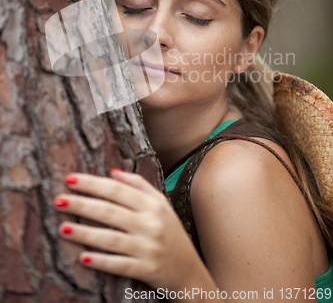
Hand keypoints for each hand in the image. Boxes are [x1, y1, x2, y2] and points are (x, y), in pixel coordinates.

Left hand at [53, 169, 210, 291]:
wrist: (190, 272)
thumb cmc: (171, 233)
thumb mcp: (161, 204)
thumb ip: (139, 185)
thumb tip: (112, 171)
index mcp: (153, 205)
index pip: (118, 190)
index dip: (93, 183)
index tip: (70, 179)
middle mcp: (151, 224)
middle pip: (111, 211)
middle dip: (83, 204)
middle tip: (58, 200)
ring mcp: (149, 247)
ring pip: (112, 238)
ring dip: (85, 233)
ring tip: (62, 227)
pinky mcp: (147, 269)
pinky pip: (120, 264)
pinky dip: (102, 261)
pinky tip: (83, 257)